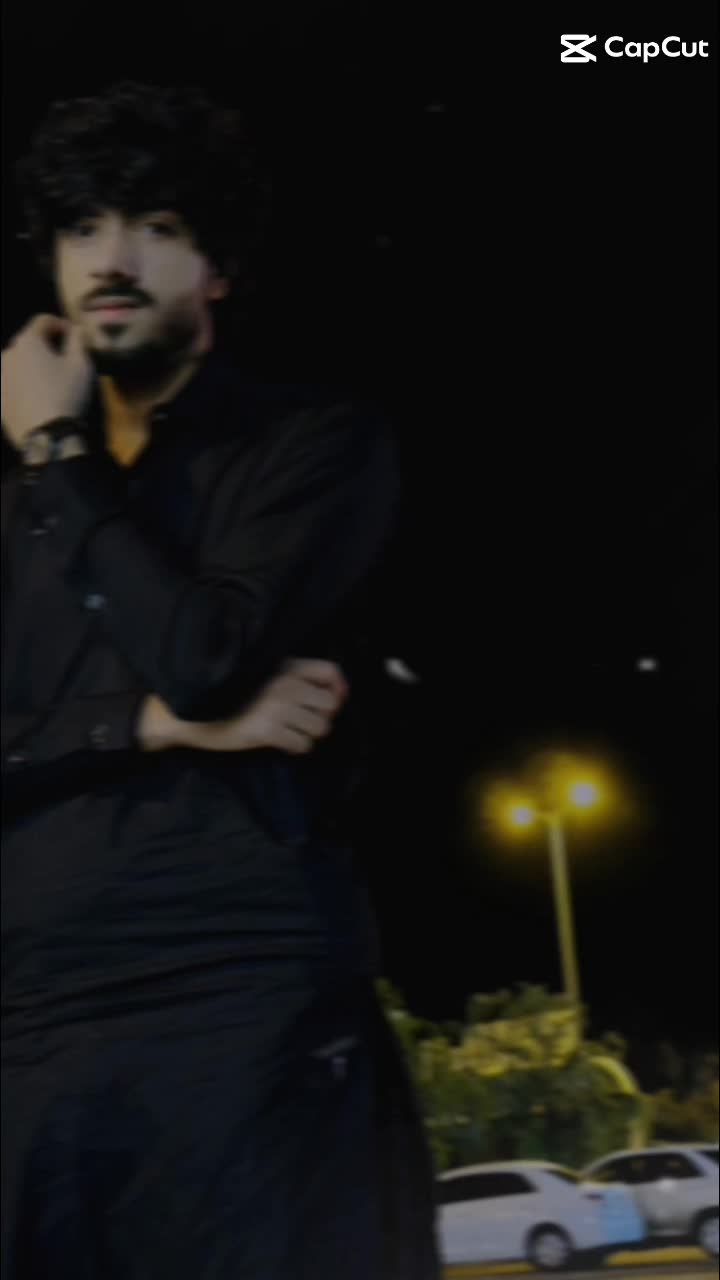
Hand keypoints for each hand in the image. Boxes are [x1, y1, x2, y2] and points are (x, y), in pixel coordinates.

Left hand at [1, 315, 94, 449]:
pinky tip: (39, 397)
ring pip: (19, 363)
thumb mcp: (81, 365)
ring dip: (34, 365)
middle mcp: (7, 354)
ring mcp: (0, 377)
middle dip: (47, 346)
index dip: (62, 325)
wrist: (46, 436)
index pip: (43, 321)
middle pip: (29, 341)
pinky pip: (13, 384)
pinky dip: (25, 384)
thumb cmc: (66, 395)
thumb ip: (78, 341)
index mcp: (26, 341)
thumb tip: (77, 329)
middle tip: (65, 360)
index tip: (75, 337)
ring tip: (51, 380)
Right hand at [138, 659, 349, 754]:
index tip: (328, 701)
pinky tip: (278, 741)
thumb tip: (337, 693)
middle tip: (302, 721)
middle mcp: (284, 682)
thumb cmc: (233, 693)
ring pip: (320, 728)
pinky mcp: (266, 730)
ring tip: (289, 731)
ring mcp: (275, 706)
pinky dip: (295, 747)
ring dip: (308, 734)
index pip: (330, 671)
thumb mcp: (264, 675)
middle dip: (320, 717)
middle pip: (331, 705)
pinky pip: (302, 745)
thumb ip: (297, 678)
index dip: (338, 689)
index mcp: (285, 665)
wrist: (195, 712)